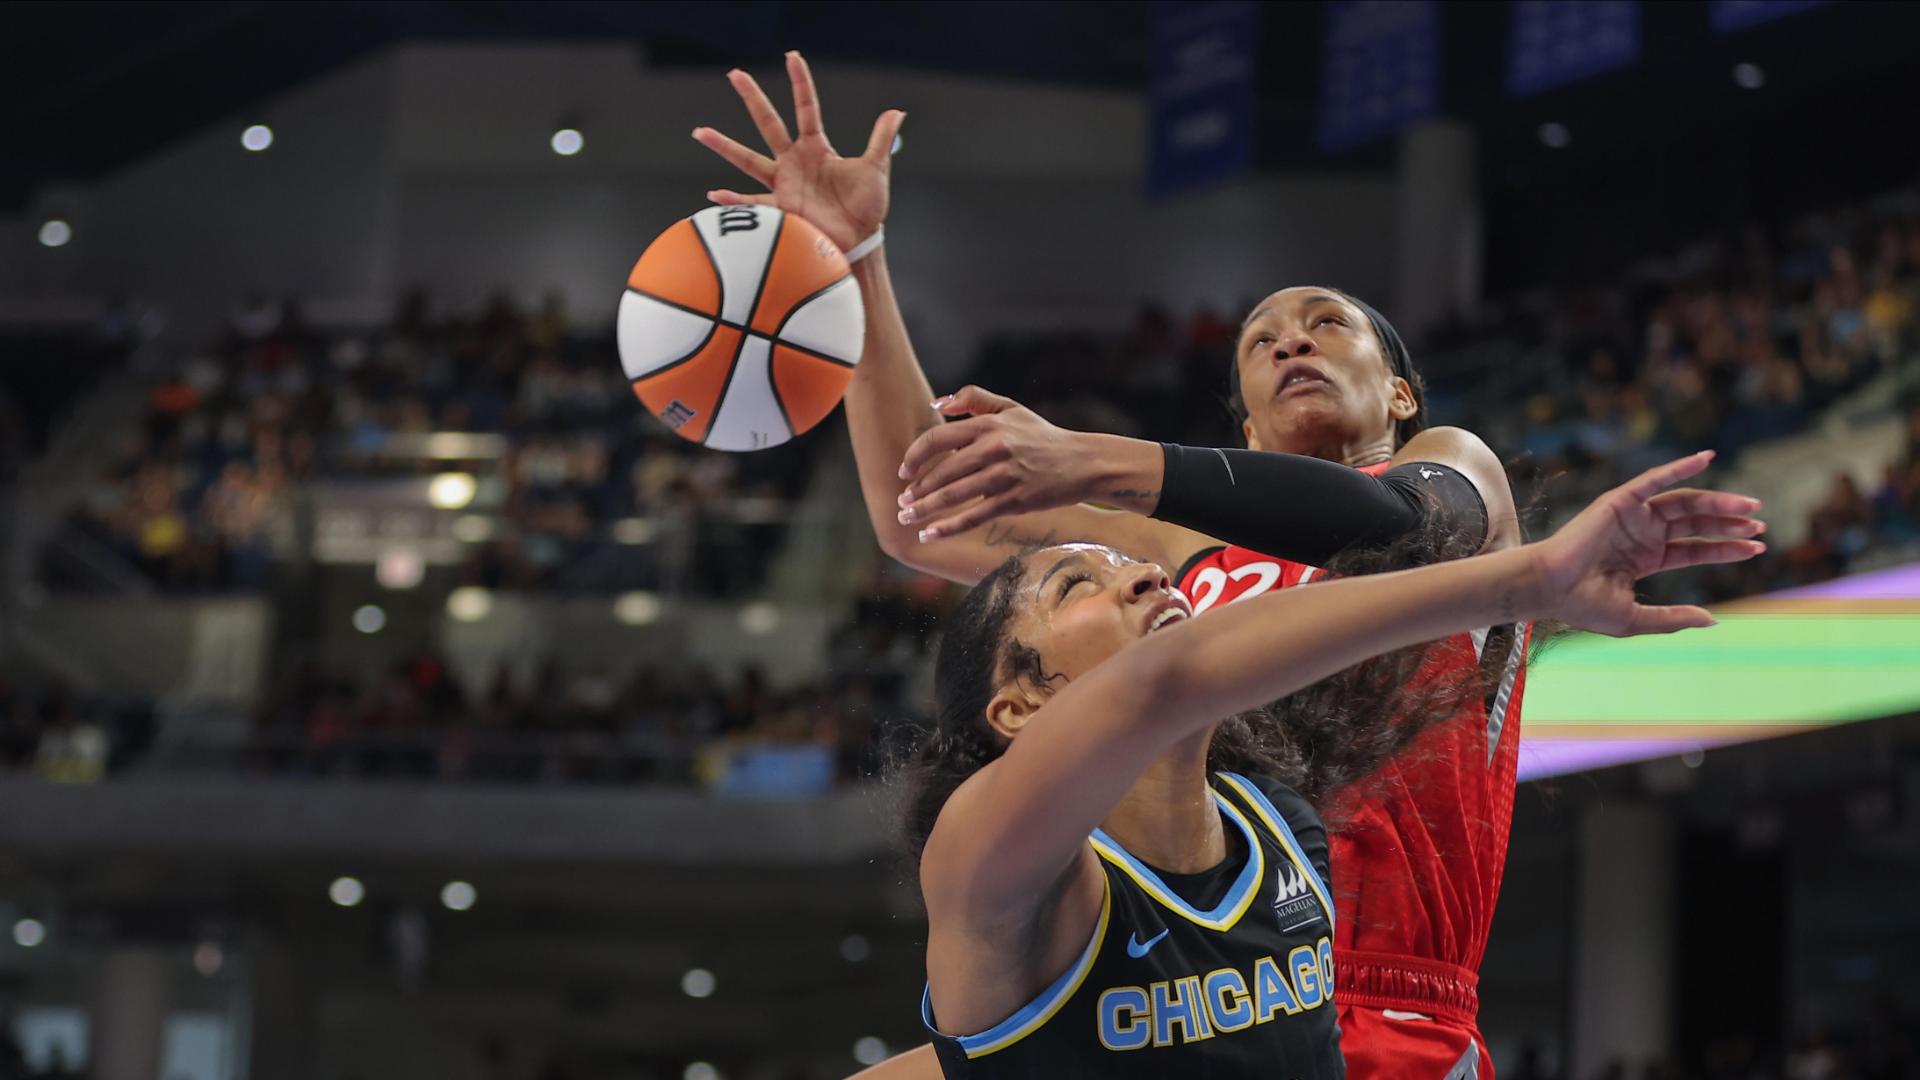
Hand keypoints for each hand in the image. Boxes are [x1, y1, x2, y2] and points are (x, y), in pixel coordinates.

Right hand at [692, 51, 904, 253]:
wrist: (859, 239)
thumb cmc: (866, 206)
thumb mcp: (875, 169)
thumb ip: (880, 139)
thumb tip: (897, 111)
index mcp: (816, 147)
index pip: (806, 108)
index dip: (800, 82)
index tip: (791, 56)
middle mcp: (794, 161)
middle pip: (769, 123)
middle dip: (753, 98)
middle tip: (735, 74)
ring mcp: (784, 183)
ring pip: (749, 160)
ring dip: (725, 146)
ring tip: (702, 132)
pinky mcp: (781, 208)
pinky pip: (753, 203)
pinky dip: (734, 200)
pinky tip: (714, 195)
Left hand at [895, 386, 1109, 541]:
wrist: (1082, 462)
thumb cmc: (1041, 436)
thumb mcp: (1011, 408)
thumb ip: (974, 399)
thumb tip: (938, 404)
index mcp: (988, 425)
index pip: (937, 438)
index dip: (915, 456)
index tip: (903, 472)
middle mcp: (994, 448)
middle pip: (942, 471)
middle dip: (916, 490)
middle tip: (901, 502)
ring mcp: (1004, 476)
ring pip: (954, 496)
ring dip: (924, 509)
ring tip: (906, 518)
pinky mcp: (1014, 500)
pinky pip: (974, 516)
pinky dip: (948, 527)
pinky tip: (929, 534)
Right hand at [1532, 451, 1766, 635]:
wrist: (1549, 589)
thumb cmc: (1583, 606)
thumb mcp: (1636, 618)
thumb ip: (1673, 618)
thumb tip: (1714, 620)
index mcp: (1646, 558)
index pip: (1694, 548)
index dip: (1726, 548)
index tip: (1758, 547)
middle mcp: (1642, 534)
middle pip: (1696, 523)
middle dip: (1730, 523)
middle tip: (1761, 524)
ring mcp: (1632, 516)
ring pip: (1684, 502)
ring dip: (1717, 501)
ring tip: (1750, 507)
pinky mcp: (1620, 501)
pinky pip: (1655, 479)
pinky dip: (1680, 467)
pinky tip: (1707, 458)